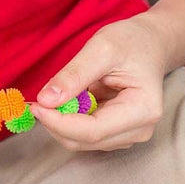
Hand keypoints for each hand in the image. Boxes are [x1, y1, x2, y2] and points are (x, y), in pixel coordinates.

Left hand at [29, 14, 169, 151]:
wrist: (148, 43)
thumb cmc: (130, 42)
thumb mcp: (101, 49)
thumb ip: (73, 75)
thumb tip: (46, 100)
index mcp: (142, 110)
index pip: (92, 131)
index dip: (58, 123)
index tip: (36, 106)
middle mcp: (138, 130)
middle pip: (83, 140)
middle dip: (55, 123)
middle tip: (37, 101)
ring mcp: (126, 134)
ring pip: (79, 141)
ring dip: (59, 123)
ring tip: (56, 95)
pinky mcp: (114, 133)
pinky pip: (80, 134)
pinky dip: (65, 121)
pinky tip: (65, 101)